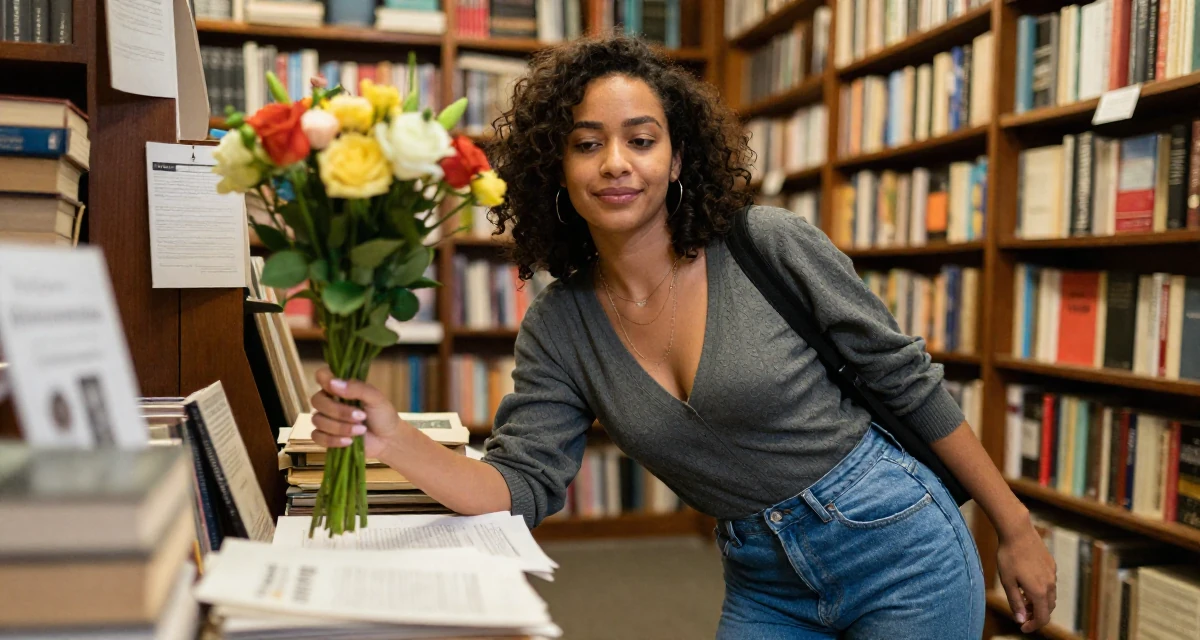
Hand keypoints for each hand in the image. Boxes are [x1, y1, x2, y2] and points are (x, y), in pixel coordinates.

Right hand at [310, 367, 403, 459]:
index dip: (325, 380)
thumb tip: (333, 383)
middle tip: (361, 417)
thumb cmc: (382, 415)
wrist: (387, 440)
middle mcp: (329, 401)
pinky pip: (317, 437)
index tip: (336, 390)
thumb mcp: (375, 398)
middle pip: (317, 400)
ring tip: (361, 430)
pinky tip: (349, 441)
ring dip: (340, 427)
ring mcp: (325, 419)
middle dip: (339, 411)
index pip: (322, 375)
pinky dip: (333, 440)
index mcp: (340, 387)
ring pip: (317, 420)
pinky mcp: (325, 437)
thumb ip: (357, 388)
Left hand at [996, 518, 1056, 633]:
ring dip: (1038, 602)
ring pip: (1049, 596)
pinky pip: (1049, 583)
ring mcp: (1052, 574)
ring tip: (1022, 598)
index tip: (1022, 628)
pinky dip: (1041, 590)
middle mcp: (1050, 584)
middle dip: (1035, 615)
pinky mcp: (1051, 565)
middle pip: (1048, 608)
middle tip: (1021, 614)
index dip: (1033, 626)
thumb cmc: (1009, 557)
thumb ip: (1015, 602)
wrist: (1018, 532)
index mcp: (1039, 592)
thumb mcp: (1008, 582)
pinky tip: (1026, 583)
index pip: (1043, 618)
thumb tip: (1020, 620)